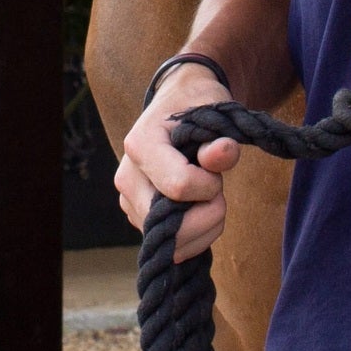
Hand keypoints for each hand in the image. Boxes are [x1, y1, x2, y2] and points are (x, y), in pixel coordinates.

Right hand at [116, 62, 240, 262]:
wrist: (175, 104)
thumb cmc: (194, 106)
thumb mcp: (211, 110)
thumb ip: (218, 138)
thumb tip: (223, 153)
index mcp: (140, 145)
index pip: (179, 186)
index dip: (210, 186)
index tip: (218, 170)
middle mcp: (127, 177)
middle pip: (171, 225)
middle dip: (208, 214)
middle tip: (219, 189)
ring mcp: (129, 200)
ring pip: (172, 243)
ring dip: (205, 230)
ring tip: (213, 200)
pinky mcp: (137, 217)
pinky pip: (169, 246)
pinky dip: (194, 238)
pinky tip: (202, 213)